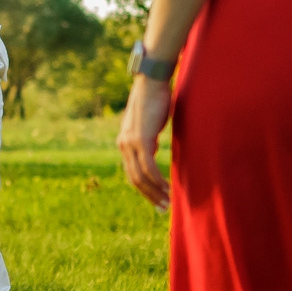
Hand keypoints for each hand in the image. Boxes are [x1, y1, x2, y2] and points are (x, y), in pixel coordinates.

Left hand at [116, 75, 173, 210]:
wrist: (151, 81)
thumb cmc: (154, 100)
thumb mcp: (149, 125)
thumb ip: (148, 139)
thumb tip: (153, 149)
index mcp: (124, 142)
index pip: (132, 173)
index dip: (144, 189)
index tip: (157, 199)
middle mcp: (123, 144)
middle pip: (134, 179)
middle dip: (150, 196)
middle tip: (163, 208)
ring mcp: (130, 142)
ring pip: (141, 176)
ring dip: (155, 191)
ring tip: (168, 201)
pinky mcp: (141, 139)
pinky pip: (148, 167)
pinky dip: (157, 180)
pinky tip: (166, 187)